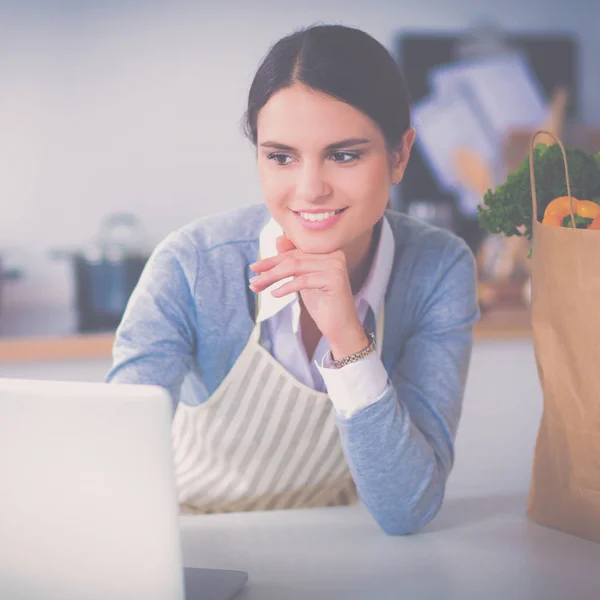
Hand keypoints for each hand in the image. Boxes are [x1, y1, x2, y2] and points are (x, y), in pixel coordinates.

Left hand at [249, 235, 367, 358]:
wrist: (340, 328)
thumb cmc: (322, 304)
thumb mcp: (303, 279)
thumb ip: (293, 260)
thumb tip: (278, 238)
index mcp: (328, 251)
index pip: (294, 252)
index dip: (272, 260)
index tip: (254, 268)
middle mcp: (334, 254)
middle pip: (293, 258)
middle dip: (269, 269)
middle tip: (253, 280)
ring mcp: (336, 265)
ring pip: (295, 267)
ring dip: (272, 277)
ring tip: (258, 287)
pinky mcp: (335, 279)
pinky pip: (303, 280)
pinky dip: (286, 287)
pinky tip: (274, 295)